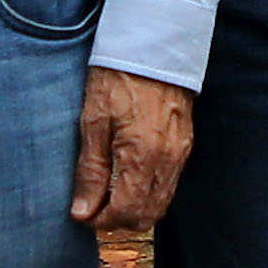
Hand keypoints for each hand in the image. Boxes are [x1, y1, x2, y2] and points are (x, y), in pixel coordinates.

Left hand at [68, 71, 193, 232]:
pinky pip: (168, 185)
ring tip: (107, 196)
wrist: (152, 46)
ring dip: (134, 209)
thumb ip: (90, 171)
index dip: (102, 221)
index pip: (126, 211)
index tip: (82, 215)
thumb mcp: (93, 122)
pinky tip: (127, 181)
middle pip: (147, 215)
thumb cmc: (118, 78)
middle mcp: (168, 161)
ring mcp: (180, 154)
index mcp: (143, 156)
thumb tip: (83, 210)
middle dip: (118, 220)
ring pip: (160, 203)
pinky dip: (148, 193)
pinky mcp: (184, 145)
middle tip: (93, 209)